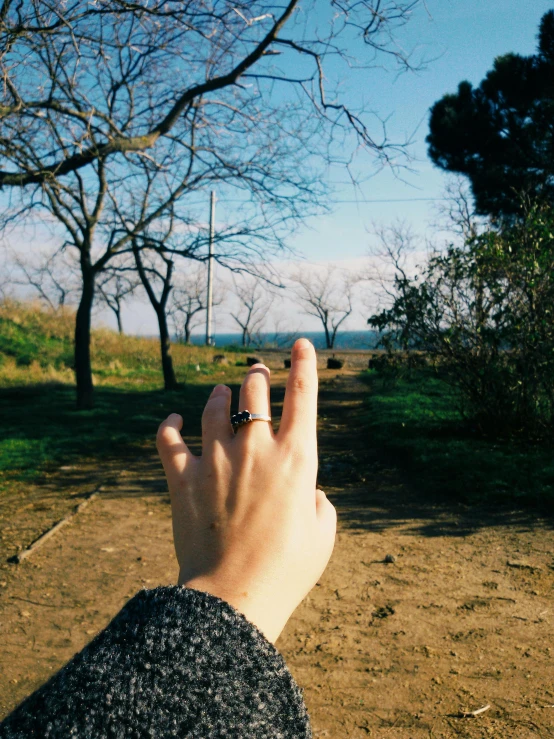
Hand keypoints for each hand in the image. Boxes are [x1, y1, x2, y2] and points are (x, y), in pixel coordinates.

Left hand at [156, 338, 335, 642]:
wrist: (234, 596)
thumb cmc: (287, 570)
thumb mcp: (323, 536)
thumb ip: (321, 504)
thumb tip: (309, 492)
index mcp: (296, 459)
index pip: (303, 397)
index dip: (304, 365)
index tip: (300, 345)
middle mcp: (256, 450)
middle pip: (253, 391)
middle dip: (257, 375)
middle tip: (256, 372)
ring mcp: (217, 460)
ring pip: (214, 406)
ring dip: (218, 394)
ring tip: (220, 390)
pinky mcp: (184, 478)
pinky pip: (168, 439)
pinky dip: (170, 425)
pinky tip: (174, 418)